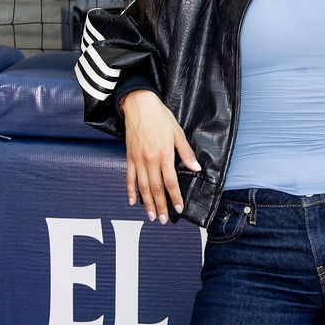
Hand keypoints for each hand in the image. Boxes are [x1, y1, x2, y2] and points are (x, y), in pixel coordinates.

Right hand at [119, 91, 200, 223]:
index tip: (179, 208)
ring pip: (143, 187)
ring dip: (147, 203)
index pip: (170, 182)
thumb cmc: (160, 117)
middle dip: (161, 206)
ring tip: (151, 216)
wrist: (139, 105)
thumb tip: (196, 169)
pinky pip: (129, 177)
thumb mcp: (177, 132)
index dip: (175, 197)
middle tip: (164, 220)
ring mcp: (138, 160)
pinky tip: (133, 201)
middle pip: (156, 188)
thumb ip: (186, 153)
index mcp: (164, 155)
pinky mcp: (129, 157)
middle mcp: (150, 160)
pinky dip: (130, 190)